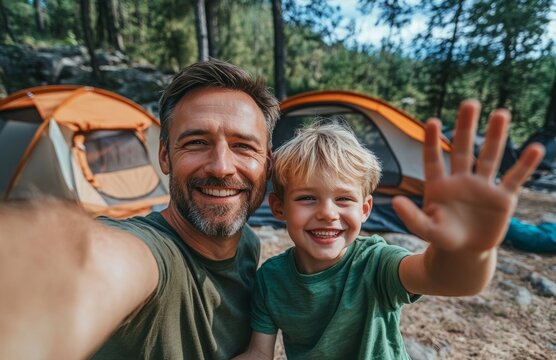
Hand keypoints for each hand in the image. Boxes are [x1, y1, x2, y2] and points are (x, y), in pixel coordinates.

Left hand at [393, 100, 544, 252]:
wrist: (466, 251)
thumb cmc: (443, 237)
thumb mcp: (426, 229)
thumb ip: (411, 217)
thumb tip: (394, 202)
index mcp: (439, 185)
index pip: (433, 159)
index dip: (432, 141)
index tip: (431, 121)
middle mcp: (461, 180)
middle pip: (463, 149)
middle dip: (465, 127)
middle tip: (469, 103)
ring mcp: (482, 187)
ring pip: (489, 157)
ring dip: (495, 136)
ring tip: (501, 113)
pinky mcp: (502, 198)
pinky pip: (514, 178)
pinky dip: (524, 165)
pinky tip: (535, 148)